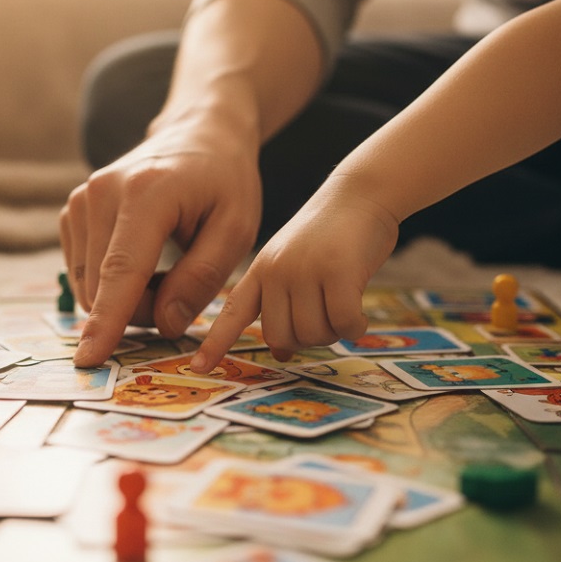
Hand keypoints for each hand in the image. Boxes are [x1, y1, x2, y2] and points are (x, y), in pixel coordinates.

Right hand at [62, 117, 261, 366]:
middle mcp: (102, 192)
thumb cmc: (224, 181)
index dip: (107, 320)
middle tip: (182, 295)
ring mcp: (81, 199)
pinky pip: (83, 271)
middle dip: (140, 311)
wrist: (197, 132)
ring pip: (89, 284)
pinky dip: (112, 282)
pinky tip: (144, 261)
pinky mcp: (72, 210)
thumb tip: (164, 323)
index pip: (121, 269)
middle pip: (104, 285)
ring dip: (127, 298)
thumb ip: (201, 278)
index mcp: (147, 193)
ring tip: (167, 271)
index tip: (88, 359)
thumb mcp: (237, 228)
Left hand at [191, 180, 399, 371]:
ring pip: (312, 334)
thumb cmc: (332, 237)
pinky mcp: (337, 271)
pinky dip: (356, 326)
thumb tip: (281, 354)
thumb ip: (283, 304)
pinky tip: (360, 312)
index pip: (233, 312)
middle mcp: (275, 271)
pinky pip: (343, 323)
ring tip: (344, 303)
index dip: (217, 342)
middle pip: (281, 337)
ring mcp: (304, 270)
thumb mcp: (296, 267)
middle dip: (308, 338)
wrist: (361, 193)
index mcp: (260, 270)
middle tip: (328, 314)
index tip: (199, 368)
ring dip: (334, 331)